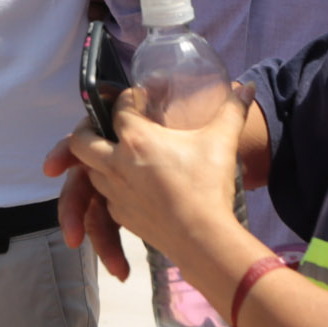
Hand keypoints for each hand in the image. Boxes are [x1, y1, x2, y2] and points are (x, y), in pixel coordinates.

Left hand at [60, 85, 253, 279]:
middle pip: (80, 140)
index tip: (139, 98)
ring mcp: (115, 192)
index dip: (128, 99)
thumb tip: (247, 87)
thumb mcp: (222, 142)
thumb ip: (233, 110)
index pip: (118, 108)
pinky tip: (128, 186)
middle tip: (100, 124)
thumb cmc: (208, 187)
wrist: (203, 239)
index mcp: (136, 139)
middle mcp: (116, 163)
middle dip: (86, 128)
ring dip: (95, 160)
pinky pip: (104, 197)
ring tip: (113, 154)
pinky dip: (110, 188)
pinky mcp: (120, 215)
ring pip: (89, 170)